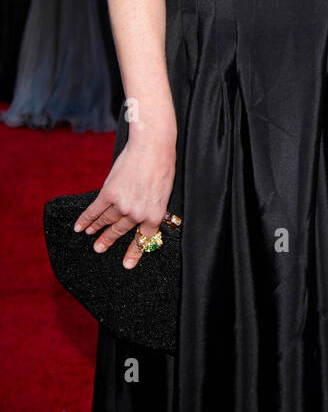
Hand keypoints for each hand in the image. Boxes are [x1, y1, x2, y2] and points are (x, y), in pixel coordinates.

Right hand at [73, 138, 175, 269]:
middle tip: (99, 248)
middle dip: (109, 240)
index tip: (126, 264)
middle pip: (121, 230)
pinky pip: (95, 210)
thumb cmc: (163, 165)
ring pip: (106, 220)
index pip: (143, 238)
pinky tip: (80, 226)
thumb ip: (152, 206)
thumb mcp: (164, 192)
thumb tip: (141, 214)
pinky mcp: (109, 193)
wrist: (152, 147)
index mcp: (154, 215)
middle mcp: (137, 214)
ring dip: (96, 228)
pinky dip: (86, 218)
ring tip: (90, 236)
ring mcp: (122, 205)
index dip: (134, 251)